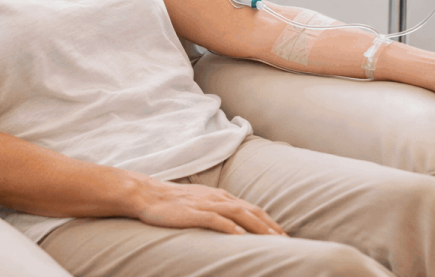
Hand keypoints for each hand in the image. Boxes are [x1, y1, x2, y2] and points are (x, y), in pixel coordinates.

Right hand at [132, 176, 289, 236]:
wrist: (149, 194)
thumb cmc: (175, 202)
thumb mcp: (201, 203)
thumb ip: (218, 210)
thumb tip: (235, 225)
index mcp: (222, 196)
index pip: (252, 208)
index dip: (269, 221)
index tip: (283, 235)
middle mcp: (218, 198)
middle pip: (250, 210)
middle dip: (270, 226)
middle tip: (286, 240)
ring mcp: (206, 204)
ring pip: (238, 213)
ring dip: (257, 226)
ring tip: (271, 239)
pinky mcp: (193, 213)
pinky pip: (215, 220)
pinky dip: (229, 227)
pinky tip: (240, 236)